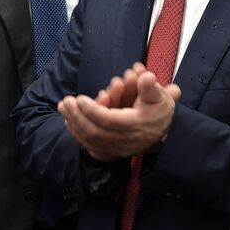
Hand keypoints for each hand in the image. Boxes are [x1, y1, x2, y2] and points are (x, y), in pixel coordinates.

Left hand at [58, 70, 179, 161]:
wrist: (166, 135)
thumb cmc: (160, 113)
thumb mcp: (160, 97)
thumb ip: (150, 88)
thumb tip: (146, 76)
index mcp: (134, 125)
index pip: (108, 120)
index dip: (92, 110)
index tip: (80, 98)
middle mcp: (123, 140)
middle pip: (94, 131)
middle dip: (77, 116)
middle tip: (66, 101)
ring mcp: (116, 149)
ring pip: (89, 140)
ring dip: (74, 123)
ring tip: (64, 108)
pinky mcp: (112, 152)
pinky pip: (91, 147)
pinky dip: (78, 134)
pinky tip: (70, 123)